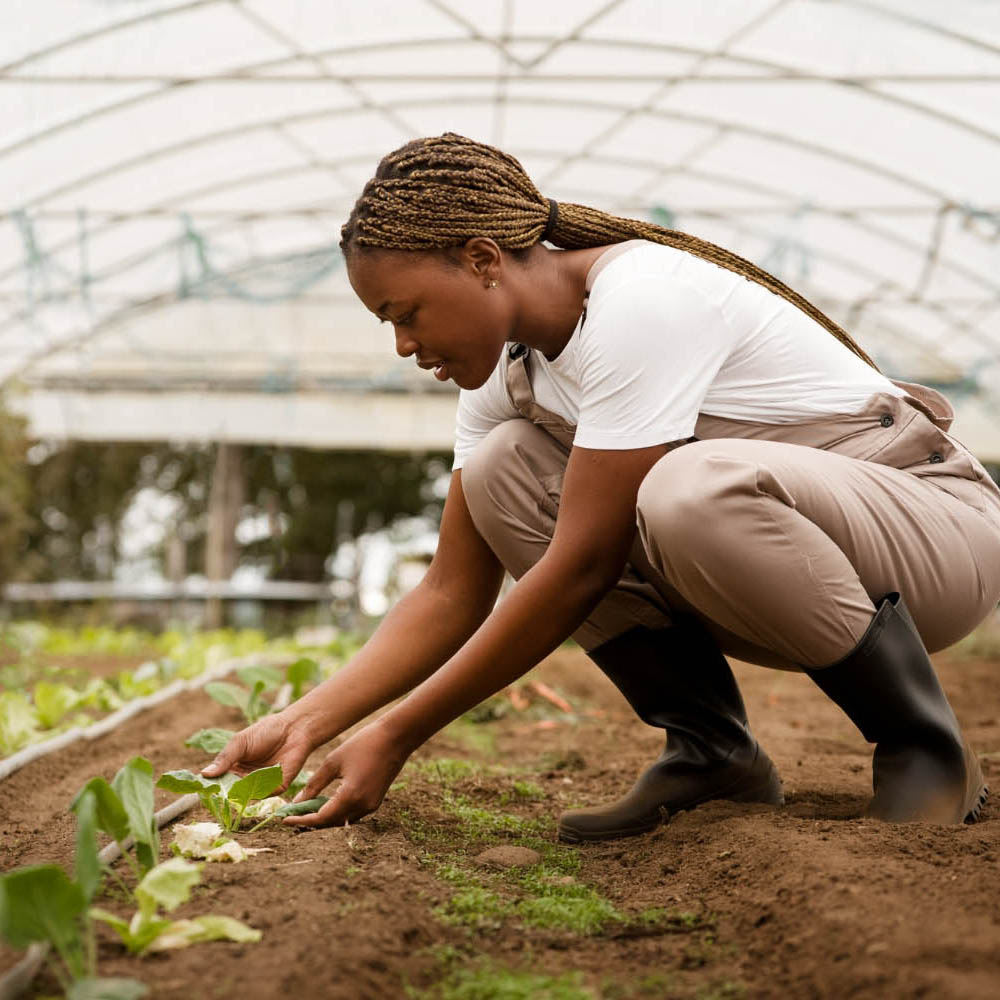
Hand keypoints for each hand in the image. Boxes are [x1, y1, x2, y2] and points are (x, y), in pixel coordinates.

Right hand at [201, 711, 313, 792]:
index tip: (203, 788)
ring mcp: (262, 785)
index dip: (212, 786)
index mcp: (235, 768)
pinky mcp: (277, 787)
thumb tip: (203, 774)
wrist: (293, 728)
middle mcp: (247, 779)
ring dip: (242, 789)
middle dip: (226, 791)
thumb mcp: (240, 742)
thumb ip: (224, 758)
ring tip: (240, 777)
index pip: (220, 782)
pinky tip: (256, 777)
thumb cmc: (266, 731)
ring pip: (247, 795)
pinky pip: (265, 794)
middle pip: (232, 792)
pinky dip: (259, 788)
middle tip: (220, 786)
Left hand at [283, 719, 408, 827]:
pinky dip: (338, 812)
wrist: (395, 738)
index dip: (301, 821)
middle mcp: (362, 806)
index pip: (320, 819)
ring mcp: (371, 805)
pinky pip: (352, 813)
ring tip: (306, 810)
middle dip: (311, 822)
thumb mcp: (333, 761)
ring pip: (342, 820)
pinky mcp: (375, 801)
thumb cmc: (363, 744)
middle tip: (292, 816)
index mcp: (350, 796)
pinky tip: (326, 803)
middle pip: (331, 823)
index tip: (284, 820)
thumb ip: (315, 784)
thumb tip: (297, 802)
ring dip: (325, 818)